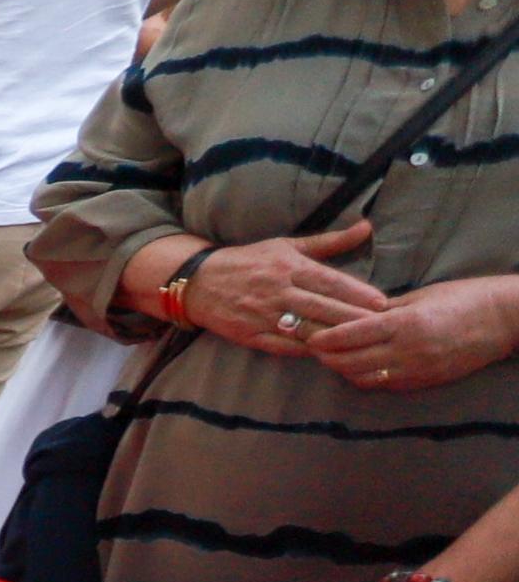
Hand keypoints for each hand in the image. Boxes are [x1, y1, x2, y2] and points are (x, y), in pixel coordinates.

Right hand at [175, 221, 386, 350]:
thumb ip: (329, 242)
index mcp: (288, 267)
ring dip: (334, 338)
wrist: (199, 282)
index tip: (381, 302)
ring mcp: (263, 315)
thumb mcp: (287, 245)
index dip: (357, 293)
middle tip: (381, 326)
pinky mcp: (251, 335)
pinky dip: (307, 351)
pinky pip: (284, 346)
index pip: (330, 281)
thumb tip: (366, 227)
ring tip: (360, 343)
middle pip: (324, 308)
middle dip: (354, 318)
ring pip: (307, 330)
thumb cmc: (248, 261)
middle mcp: (277, 291)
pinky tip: (327, 354)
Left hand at [299, 273, 518, 394]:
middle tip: (313, 348)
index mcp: (404, 323)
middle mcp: (406, 351)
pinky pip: (383, 385)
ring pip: (362, 378)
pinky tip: (358, 366)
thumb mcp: (420, 297)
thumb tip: (351, 314)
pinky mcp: (423, 382)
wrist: (504, 320)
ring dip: (343, 369)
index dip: (325, 338)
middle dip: (326, 356)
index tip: (309, 336)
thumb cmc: (463, 299)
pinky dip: (364, 377)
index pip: (350, 336)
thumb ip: (384, 309)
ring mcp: (415, 370)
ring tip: (332, 357)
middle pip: (349, 361)